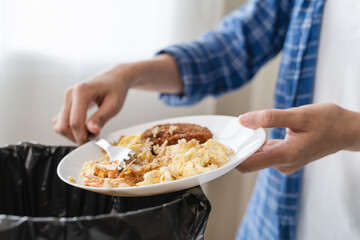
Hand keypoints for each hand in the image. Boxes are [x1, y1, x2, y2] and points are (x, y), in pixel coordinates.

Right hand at [53, 54, 182, 144]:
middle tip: (93, 138)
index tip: (92, 142)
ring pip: (59, 124)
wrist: (114, 78)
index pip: (74, 122)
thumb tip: (92, 132)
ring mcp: (67, 98)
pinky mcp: (67, 102)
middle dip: (76, 136)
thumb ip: (101, 118)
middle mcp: (70, 93)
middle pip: (63, 125)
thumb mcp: (114, 105)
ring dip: (72, 134)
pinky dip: (70, 128)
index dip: (81, 136)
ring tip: (90, 132)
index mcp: (81, 92)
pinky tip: (84, 127)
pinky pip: (61, 120)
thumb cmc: (116, 89)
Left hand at [236, 103, 359, 173]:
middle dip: (237, 149)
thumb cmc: (328, 121)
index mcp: (285, 156)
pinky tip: (255, 133)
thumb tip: (243, 120)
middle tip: (225, 134)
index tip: (217, 148)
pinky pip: (266, 152)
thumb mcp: (299, 115)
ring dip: (248, 145)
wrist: (347, 131)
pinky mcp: (287, 158)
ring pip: (258, 156)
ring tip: (238, 131)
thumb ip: (269, 118)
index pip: (248, 165)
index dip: (231, 158)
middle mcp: (283, 164)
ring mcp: (285, 162)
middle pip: (250, 161)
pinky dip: (258, 144)